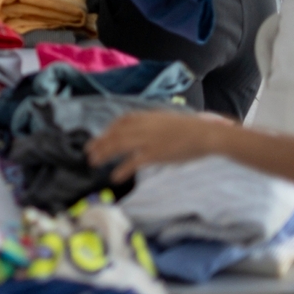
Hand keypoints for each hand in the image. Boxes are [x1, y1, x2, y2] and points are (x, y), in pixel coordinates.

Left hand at [86, 110, 232, 181]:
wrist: (205, 134)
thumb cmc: (190, 129)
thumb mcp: (167, 121)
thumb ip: (152, 125)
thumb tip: (142, 132)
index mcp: (147, 116)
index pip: (121, 120)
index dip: (109, 129)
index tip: (101, 137)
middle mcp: (143, 125)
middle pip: (115, 133)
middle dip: (100, 143)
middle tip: (88, 152)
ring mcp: (148, 139)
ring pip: (118, 145)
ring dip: (103, 154)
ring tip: (93, 163)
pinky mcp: (154, 153)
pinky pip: (132, 161)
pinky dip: (121, 169)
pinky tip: (114, 177)